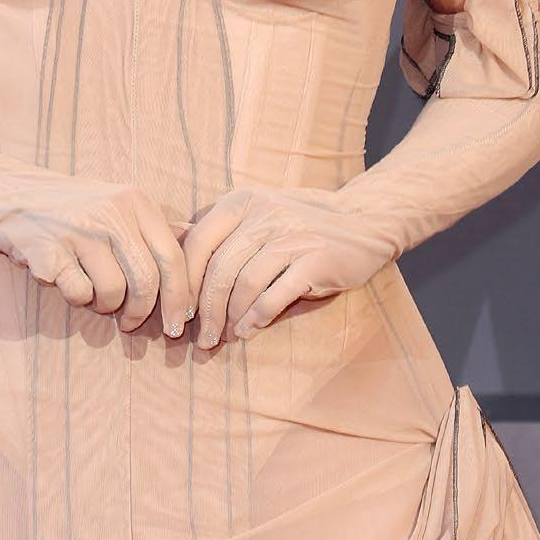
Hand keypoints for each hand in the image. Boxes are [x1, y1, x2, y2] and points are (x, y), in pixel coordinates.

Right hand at [0, 179, 193, 334]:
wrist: (10, 196)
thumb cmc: (76, 210)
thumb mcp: (120, 205)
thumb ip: (155, 230)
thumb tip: (204, 259)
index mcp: (135, 202)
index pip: (173, 257)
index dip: (181, 296)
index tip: (179, 322)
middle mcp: (111, 213)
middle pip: (147, 280)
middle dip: (145, 313)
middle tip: (134, 325)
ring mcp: (79, 231)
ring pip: (113, 292)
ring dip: (107, 306)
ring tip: (95, 296)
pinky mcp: (49, 251)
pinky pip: (79, 293)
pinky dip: (78, 298)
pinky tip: (68, 282)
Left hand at [181, 185, 398, 348]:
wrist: (366, 223)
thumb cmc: (301, 227)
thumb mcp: (259, 218)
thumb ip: (223, 237)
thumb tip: (173, 272)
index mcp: (242, 201)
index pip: (197, 243)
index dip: (183, 283)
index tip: (179, 312)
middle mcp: (264, 213)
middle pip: (219, 268)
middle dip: (205, 310)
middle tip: (201, 337)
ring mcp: (292, 234)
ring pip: (245, 283)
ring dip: (229, 318)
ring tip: (223, 337)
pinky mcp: (316, 258)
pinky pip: (275, 294)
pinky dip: (257, 318)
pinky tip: (249, 331)